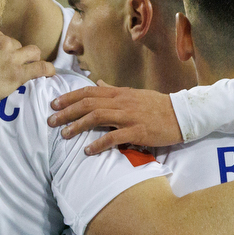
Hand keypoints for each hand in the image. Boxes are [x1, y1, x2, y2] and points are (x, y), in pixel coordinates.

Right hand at [0, 20, 54, 112]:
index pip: (0, 36)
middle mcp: (3, 41)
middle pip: (15, 44)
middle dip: (11, 54)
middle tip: (2, 67)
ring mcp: (12, 57)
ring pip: (32, 52)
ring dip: (30, 58)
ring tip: (28, 66)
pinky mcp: (17, 75)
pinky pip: (40, 68)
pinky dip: (47, 69)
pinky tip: (49, 72)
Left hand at [46, 85, 183, 152]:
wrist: (182, 115)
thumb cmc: (157, 106)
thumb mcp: (134, 94)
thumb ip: (113, 90)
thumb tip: (97, 84)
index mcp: (120, 93)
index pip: (89, 92)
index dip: (69, 97)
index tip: (54, 104)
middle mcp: (122, 102)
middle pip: (88, 103)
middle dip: (67, 112)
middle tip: (50, 120)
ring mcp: (130, 116)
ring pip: (97, 117)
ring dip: (78, 126)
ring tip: (64, 134)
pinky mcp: (138, 132)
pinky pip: (114, 137)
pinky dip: (99, 144)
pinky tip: (87, 150)